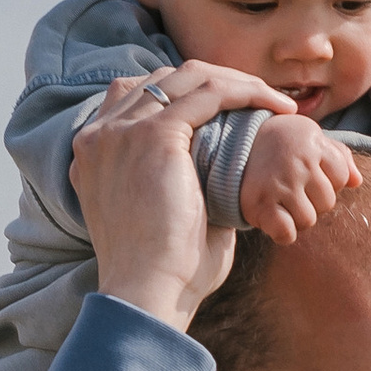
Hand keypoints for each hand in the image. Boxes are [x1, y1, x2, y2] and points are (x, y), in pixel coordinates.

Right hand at [68, 63, 289, 329]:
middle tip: (262, 103)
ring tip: (276, 104)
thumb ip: (182, 186)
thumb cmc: (165, 273)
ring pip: (190, 77)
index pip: (139, 95)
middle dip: (219, 83)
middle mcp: (100, 135)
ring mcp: (122, 131)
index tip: (231, 112)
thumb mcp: (163, 217)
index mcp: (94, 153)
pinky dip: (247, 94)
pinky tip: (277, 110)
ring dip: (239, 84)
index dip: (187, 95)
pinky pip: (209, 93)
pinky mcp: (153, 136)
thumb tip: (222, 181)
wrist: (147, 292)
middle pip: (165, 78)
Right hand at [238, 109, 362, 245]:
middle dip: (312, 200)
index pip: (341, 177)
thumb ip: (337, 156)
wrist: (228, 146)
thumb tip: (357, 181)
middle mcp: (298, 162)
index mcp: (312, 142)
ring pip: (308, 220)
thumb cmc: (277, 143)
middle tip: (291, 189)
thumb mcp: (308, 137)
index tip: (306, 174)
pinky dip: (282, 233)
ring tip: (281, 201)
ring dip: (297, 217)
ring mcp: (279, 184)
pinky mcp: (260, 204)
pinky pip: (287, 233)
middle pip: (327, 202)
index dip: (327, 180)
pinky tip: (273, 218)